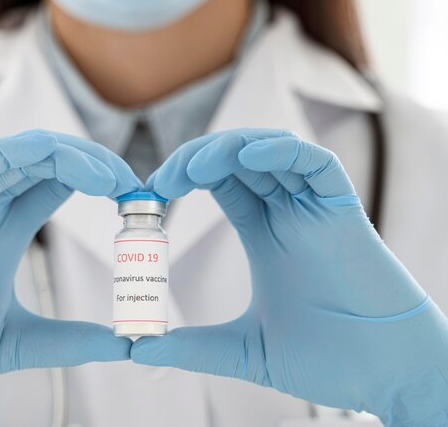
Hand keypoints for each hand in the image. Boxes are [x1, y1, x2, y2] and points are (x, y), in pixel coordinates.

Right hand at [0, 130, 139, 425]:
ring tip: (110, 176)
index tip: (138, 199)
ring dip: (69, 156)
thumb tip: (125, 345)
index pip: (60, 183)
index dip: (100, 180)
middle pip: (49, 162)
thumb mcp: (19, 341)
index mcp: (7, 229)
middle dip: (95, 164)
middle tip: (133, 185)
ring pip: (21, 155)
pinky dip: (16, 156)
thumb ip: (71, 341)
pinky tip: (58, 162)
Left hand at [132, 130, 447, 424]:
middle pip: (239, 160)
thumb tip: (140, 350)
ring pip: (272, 153)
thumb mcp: (245, 350)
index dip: (186, 175)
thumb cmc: (328, 360)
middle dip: (197, 158)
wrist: (385, 377)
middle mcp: (288, 214)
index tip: (151, 190)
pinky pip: (317, 165)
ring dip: (230, 149)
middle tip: (162, 179)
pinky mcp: (344, 213)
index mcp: (265, 233)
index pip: (222, 182)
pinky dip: (284, 152)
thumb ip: (194, 347)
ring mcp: (315, 210)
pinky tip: (251, 157)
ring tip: (194, 166)